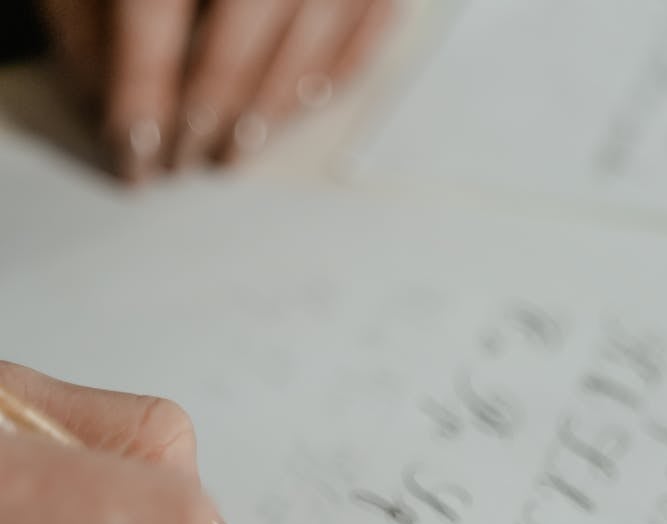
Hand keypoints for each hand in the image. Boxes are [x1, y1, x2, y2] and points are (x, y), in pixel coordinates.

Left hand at [38, 0, 394, 180]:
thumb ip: (87, 8)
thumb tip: (104, 93)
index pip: (155, 9)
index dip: (142, 91)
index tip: (132, 151)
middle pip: (242, 24)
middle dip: (211, 109)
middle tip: (185, 159)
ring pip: (311, 34)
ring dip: (271, 107)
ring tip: (234, 147)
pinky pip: (371, 23)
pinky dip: (333, 74)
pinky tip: (298, 106)